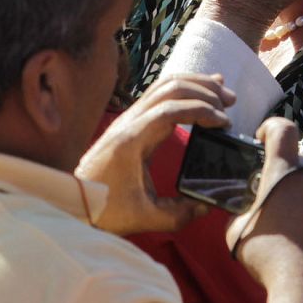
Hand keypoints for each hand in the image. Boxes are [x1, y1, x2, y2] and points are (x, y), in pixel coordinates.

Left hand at [75, 74, 235, 235]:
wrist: (71, 202)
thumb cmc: (103, 209)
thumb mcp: (144, 218)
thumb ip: (179, 214)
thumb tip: (208, 205)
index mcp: (131, 140)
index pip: (170, 110)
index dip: (201, 110)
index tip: (224, 122)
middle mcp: (128, 122)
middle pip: (169, 88)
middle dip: (204, 90)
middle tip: (231, 103)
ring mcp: (127, 118)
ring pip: (164, 85)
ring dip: (195, 84)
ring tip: (222, 92)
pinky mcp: (129, 121)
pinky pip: (158, 94)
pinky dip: (182, 89)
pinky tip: (200, 93)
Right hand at [227, 118, 302, 302]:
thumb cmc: (269, 260)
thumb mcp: (236, 233)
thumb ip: (239, 212)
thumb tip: (241, 211)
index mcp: (282, 173)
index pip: (281, 129)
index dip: (271, 128)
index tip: (264, 139)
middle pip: (300, 161)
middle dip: (287, 175)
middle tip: (276, 199)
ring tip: (297, 230)